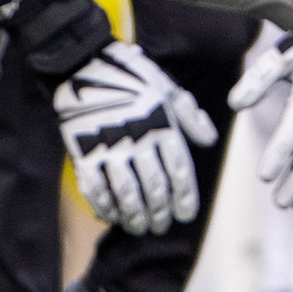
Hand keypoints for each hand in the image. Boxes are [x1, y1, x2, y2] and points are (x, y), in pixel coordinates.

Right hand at [52, 36, 216, 234]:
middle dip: (160, 213)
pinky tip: (110, 216)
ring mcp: (109, 147)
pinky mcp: (82, 152)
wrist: (82, 64)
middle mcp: (138, 139)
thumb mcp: (165, 88)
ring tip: (139, 227)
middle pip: (154, 188)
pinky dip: (104, 206)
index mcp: (161, 124)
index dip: (184, 197)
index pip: (179, 170)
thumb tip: (209, 139)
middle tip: (161, 226)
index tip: (186, 215)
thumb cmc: (130, 76)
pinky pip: (95, 188)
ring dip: (134, 216)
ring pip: (127, 193)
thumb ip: (188, 116)